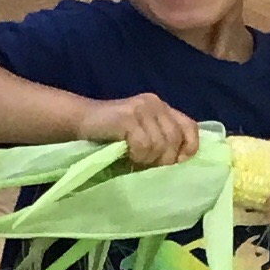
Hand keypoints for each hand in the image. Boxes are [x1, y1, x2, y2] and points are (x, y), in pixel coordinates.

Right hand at [78, 93, 198, 169]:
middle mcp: (156, 104)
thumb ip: (161, 143)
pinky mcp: (128, 116)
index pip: (190, 127)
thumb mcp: (142, 137)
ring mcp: (142, 108)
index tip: (175, 163)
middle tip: (145, 164)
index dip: (188, 148)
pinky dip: (136, 155)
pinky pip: (143, 144)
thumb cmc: (112, 137)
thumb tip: (178, 165)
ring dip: (147, 159)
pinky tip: (125, 154)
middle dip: (163, 160)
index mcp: (163, 108)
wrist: (80, 122)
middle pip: (174, 139)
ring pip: (160, 144)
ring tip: (133, 158)